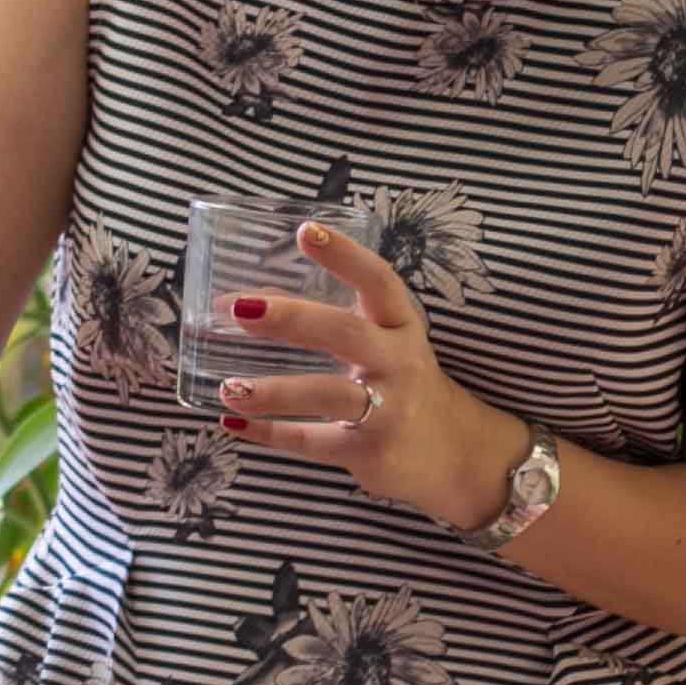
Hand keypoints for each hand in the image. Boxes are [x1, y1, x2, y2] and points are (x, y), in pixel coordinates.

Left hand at [213, 219, 530, 530]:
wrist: (456, 453)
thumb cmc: (402, 382)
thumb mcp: (384, 344)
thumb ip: (330, 321)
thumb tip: (248, 301)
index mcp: (401, 326)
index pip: (378, 281)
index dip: (344, 255)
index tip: (306, 232)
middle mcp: (398, 363)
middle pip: (346, 333)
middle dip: (291, 319)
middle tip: (241, 309)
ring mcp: (387, 410)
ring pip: (326, 395)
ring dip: (274, 391)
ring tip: (229, 386)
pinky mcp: (370, 452)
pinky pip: (312, 441)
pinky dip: (269, 434)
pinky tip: (233, 421)